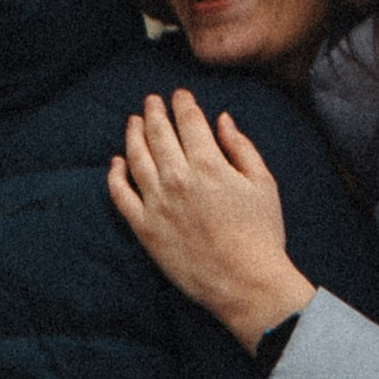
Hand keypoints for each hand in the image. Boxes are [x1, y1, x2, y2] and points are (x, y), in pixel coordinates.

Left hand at [108, 91, 316, 354]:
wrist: (246, 284)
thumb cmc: (262, 234)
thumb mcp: (263, 183)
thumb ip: (241, 147)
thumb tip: (222, 120)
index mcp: (208, 164)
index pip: (188, 121)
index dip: (182, 102)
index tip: (179, 95)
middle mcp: (177, 179)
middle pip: (158, 133)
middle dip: (154, 111)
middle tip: (151, 100)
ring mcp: (156, 204)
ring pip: (135, 158)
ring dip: (133, 135)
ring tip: (134, 121)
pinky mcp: (144, 229)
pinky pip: (120, 195)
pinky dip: (115, 175)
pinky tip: (116, 163)